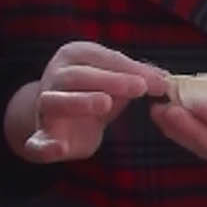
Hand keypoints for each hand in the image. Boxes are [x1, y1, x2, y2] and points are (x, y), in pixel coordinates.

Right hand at [7, 40, 166, 163]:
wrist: (63, 120)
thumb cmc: (95, 91)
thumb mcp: (117, 80)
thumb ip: (140, 77)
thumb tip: (167, 80)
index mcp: (75, 56)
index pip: (103, 58)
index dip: (132, 69)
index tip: (160, 81)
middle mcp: (55, 78)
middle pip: (79, 76)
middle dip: (111, 80)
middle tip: (139, 87)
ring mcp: (45, 108)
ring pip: (55, 101)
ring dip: (80, 102)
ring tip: (105, 104)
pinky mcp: (43, 136)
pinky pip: (38, 142)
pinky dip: (45, 146)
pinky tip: (59, 149)